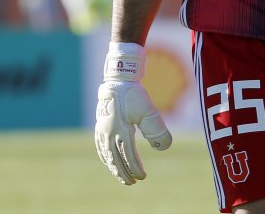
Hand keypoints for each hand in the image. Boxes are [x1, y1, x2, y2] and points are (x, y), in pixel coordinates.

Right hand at [95, 43, 172, 184]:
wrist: (118, 80)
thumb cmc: (134, 95)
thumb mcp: (149, 110)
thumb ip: (156, 129)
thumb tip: (164, 147)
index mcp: (121, 130)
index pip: (128, 155)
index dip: (135, 168)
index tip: (142, 177)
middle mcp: (109, 132)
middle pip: (115, 159)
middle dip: (123, 173)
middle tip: (132, 183)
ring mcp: (103, 129)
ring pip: (106, 154)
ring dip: (113, 167)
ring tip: (121, 176)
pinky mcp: (100, 125)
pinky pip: (100, 146)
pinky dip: (104, 157)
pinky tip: (108, 161)